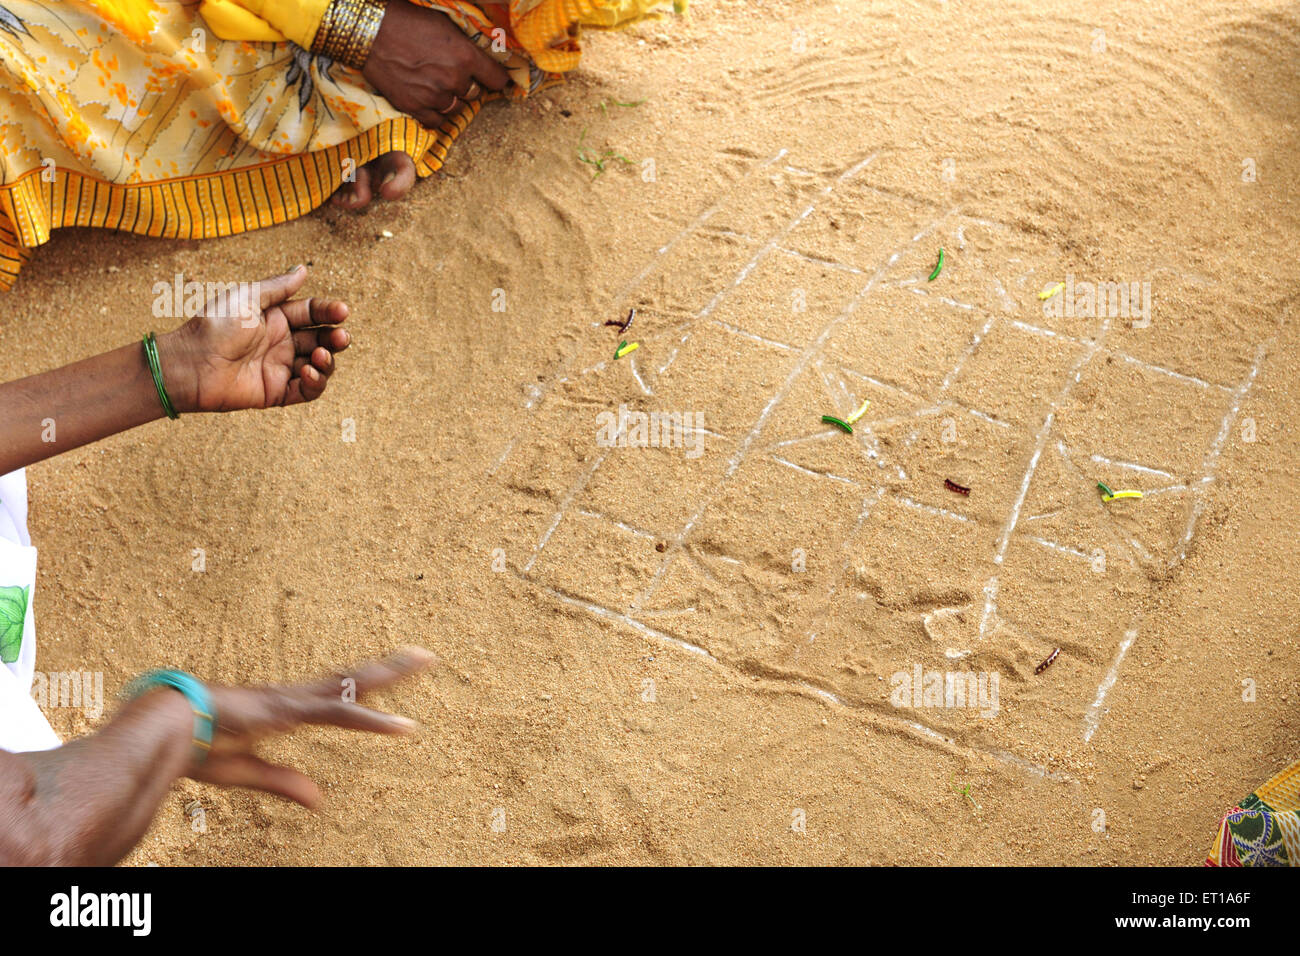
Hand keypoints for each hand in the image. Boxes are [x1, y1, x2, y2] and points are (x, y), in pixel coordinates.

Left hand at [159, 265, 349, 411]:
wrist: (191, 363)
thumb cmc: (213, 325)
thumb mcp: (247, 298)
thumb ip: (278, 287)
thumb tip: (303, 269)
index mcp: (276, 318)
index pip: (312, 313)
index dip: (328, 311)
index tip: (342, 311)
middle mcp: (281, 343)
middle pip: (321, 339)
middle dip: (335, 338)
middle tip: (340, 337)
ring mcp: (280, 368)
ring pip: (319, 365)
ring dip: (327, 360)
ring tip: (320, 355)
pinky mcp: (276, 392)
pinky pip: (306, 391)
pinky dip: (315, 383)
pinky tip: (309, 372)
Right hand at [189, 647, 435, 806]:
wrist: (159, 730)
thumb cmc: (191, 747)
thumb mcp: (245, 771)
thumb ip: (284, 782)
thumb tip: (321, 801)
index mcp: (282, 708)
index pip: (333, 694)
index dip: (361, 688)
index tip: (387, 675)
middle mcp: (292, 697)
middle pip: (351, 680)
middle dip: (389, 668)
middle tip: (426, 656)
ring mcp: (292, 700)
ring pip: (352, 687)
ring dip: (391, 676)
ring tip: (426, 662)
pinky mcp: (289, 712)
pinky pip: (339, 715)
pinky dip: (372, 720)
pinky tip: (401, 725)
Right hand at [362, 2, 510, 127]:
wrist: (369, 31)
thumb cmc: (406, 21)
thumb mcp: (445, 25)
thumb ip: (466, 46)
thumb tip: (482, 59)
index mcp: (465, 56)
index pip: (497, 79)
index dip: (497, 79)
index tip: (495, 80)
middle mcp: (454, 80)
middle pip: (475, 94)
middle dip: (469, 86)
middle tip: (456, 76)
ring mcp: (434, 96)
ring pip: (457, 108)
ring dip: (452, 100)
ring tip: (439, 86)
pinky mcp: (415, 108)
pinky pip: (437, 122)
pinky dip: (437, 114)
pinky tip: (431, 102)